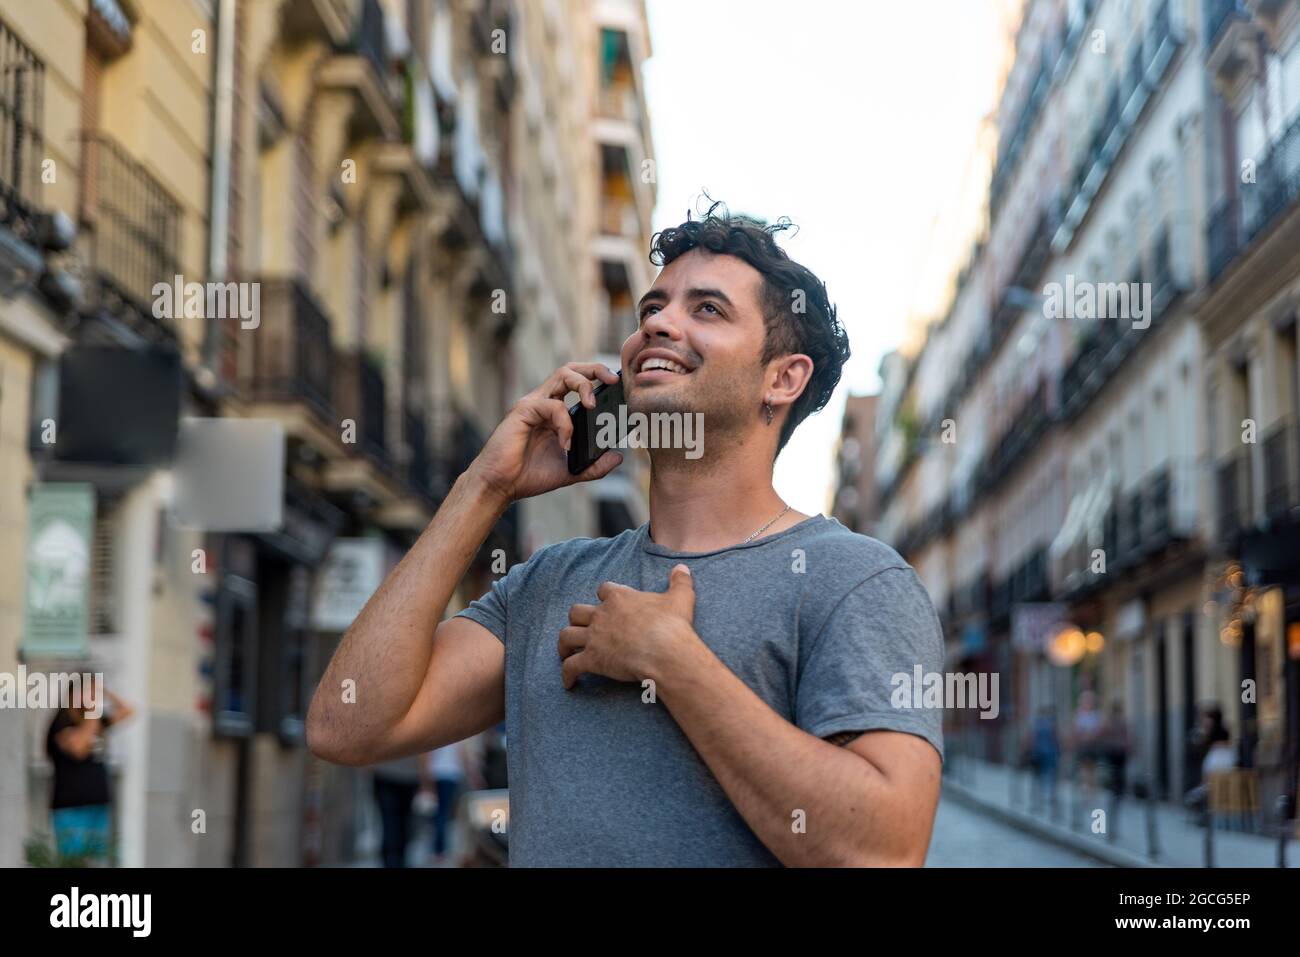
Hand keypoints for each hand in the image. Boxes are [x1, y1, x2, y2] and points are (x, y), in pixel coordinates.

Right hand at [467, 362, 623, 505]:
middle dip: (595, 369)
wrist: (500, 486)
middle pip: (571, 370)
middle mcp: (544, 402)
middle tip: (613, 380)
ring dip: (583, 385)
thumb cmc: (528, 475)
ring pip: (562, 375)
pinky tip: (565, 444)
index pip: (578, 384)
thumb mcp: (570, 471)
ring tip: (593, 405)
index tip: (618, 386)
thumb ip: (593, 465)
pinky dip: (565, 423)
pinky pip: (553, 406)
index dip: (598, 379)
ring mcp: (533, 404)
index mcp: (554, 412)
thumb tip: (618, 456)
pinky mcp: (523, 410)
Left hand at [558, 564, 696, 688]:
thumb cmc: (672, 625)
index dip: (605, 596)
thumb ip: (680, 581)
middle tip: (581, 628)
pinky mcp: (592, 660)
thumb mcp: (680, 598)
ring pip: (566, 636)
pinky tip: (569, 683)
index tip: (607, 603)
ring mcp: (594, 638)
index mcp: (619, 598)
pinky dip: (567, 674)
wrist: (665, 651)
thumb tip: (682, 568)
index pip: (604, 590)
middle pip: (577, 611)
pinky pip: (571, 666)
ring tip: (566, 653)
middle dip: (577, 619)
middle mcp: (602, 615)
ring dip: (564, 645)